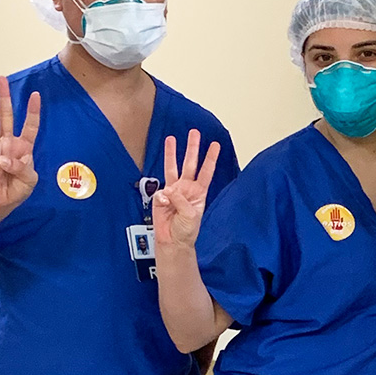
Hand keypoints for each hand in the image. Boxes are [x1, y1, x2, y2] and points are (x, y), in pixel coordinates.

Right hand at [0, 76, 39, 215]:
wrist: (1, 201)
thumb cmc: (17, 188)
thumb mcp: (29, 180)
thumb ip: (22, 168)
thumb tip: (3, 158)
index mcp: (24, 147)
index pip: (30, 125)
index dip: (32, 111)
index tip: (35, 95)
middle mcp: (8, 143)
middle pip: (6, 117)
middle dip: (4, 98)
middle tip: (1, 79)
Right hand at [153, 129, 219, 247]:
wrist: (172, 241)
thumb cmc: (186, 231)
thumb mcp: (190, 216)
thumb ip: (180, 201)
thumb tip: (169, 190)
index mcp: (199, 192)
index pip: (206, 171)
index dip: (210, 158)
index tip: (215, 145)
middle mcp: (187, 188)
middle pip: (190, 163)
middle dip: (192, 148)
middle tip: (194, 133)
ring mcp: (173, 191)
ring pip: (172, 168)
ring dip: (172, 153)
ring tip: (171, 139)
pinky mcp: (161, 197)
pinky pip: (160, 192)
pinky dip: (162, 197)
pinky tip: (164, 204)